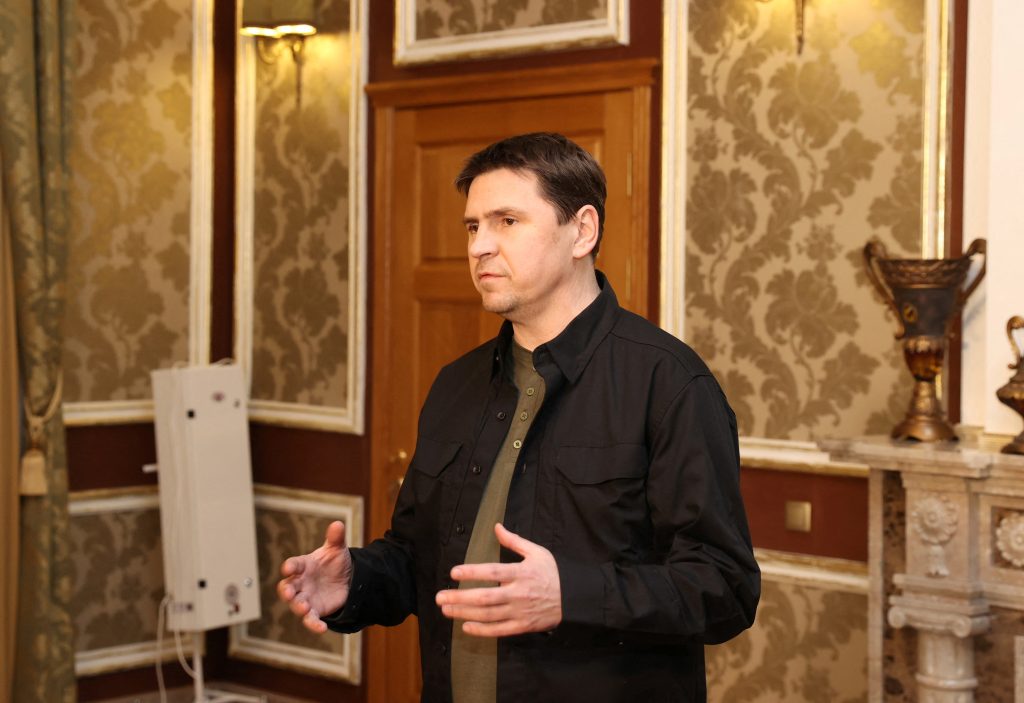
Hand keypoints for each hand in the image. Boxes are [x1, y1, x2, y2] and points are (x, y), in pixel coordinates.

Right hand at [277, 520, 352, 633]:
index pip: (293, 565)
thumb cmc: (334, 563)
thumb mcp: (337, 549)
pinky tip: (322, 628)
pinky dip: (314, 625)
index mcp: (303, 566)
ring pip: (297, 605)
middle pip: (287, 588)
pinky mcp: (316, 611)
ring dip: (298, 607)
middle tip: (288, 592)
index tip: (288, 567)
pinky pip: (311, 620)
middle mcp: (301, 583)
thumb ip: (335, 538)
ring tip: (305, 608)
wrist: (346, 580)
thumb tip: (338, 524)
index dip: (290, 566)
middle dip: (286, 591)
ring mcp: (306, 598)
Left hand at [435, 523, 561, 636]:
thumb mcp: (537, 552)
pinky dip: (482, 630)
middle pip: (485, 597)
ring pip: (488, 615)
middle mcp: (518, 593)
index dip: (472, 572)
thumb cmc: (554, 573)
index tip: (454, 572)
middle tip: (440, 597)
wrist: (574, 598)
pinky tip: (466, 627)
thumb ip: (514, 541)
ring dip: (464, 613)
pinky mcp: (523, 626)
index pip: (493, 572)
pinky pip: (499, 630)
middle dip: (460, 598)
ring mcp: (520, 612)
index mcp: (521, 573)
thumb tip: (496, 527)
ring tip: (446, 609)